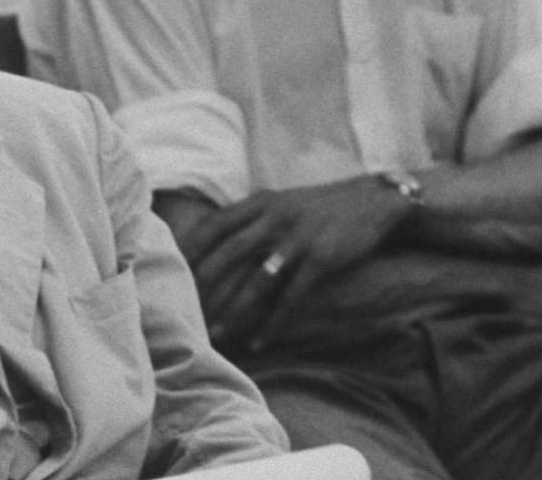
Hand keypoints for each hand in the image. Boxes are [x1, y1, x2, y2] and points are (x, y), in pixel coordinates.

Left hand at [192, 177, 407, 352]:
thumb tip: (208, 240)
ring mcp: (298, 239)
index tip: (169, 271)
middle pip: (228, 252)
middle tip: (184, 310)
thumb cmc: (317, 207)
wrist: (372, 200)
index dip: (190, 248)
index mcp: (260, 201)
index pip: (214, 224)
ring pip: (258, 280)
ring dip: (234, 310)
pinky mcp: (321, 259)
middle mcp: (275, 217)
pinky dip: (274, 322)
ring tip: (217, 334)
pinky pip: (292, 296)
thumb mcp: (279, 201)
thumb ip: (248, 218)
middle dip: (203, 284)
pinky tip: (260, 341)